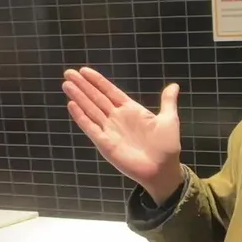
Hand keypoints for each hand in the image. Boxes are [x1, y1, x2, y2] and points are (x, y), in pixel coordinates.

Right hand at [62, 67, 182, 201]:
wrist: (163, 170)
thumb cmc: (167, 146)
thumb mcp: (169, 119)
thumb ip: (167, 102)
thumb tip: (174, 85)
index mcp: (131, 110)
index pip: (110, 92)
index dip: (97, 81)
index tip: (84, 71)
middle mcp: (117, 118)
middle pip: (96, 98)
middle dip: (83, 86)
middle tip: (68, 73)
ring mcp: (110, 130)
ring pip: (91, 110)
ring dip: (78, 97)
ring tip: (66, 84)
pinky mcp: (105, 143)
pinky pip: (90, 127)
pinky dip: (81, 117)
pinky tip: (71, 105)